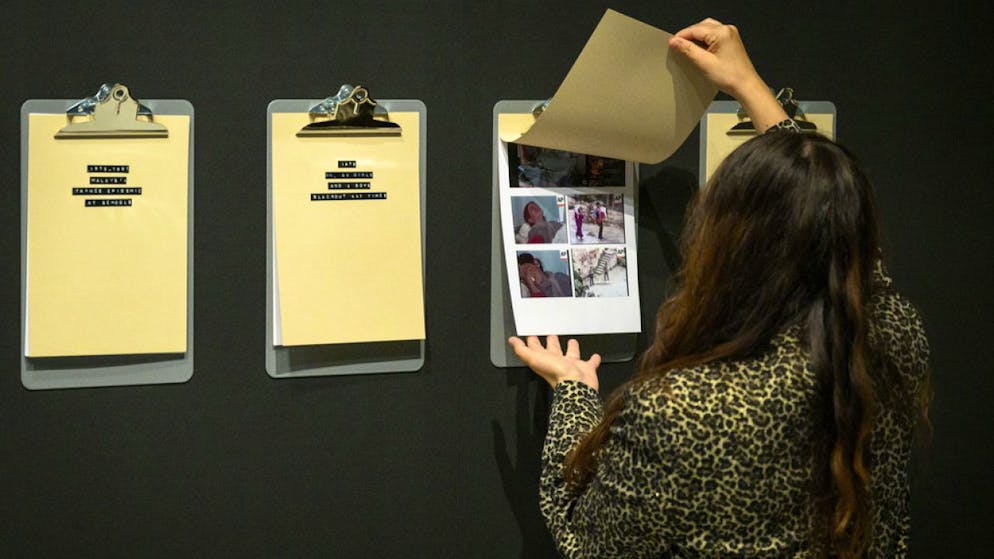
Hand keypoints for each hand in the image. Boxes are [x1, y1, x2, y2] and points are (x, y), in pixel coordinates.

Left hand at [508, 335, 600, 390]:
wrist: (577, 386)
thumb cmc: (556, 374)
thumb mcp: (534, 359)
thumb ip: (522, 350)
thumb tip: (512, 341)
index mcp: (545, 360)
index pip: (536, 348)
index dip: (532, 341)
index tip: (531, 333)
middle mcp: (558, 363)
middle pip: (553, 350)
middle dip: (552, 342)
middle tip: (551, 334)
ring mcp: (572, 366)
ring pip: (571, 354)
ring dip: (571, 348)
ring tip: (571, 340)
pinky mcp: (586, 369)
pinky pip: (590, 363)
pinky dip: (593, 359)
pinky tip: (595, 356)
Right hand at [668, 18, 786, 131]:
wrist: (746, 85)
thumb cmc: (731, 77)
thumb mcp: (704, 63)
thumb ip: (688, 50)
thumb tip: (675, 41)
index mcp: (722, 33)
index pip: (695, 29)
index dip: (681, 36)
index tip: (671, 43)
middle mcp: (727, 30)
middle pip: (701, 26)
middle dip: (688, 35)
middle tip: (677, 45)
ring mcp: (730, 35)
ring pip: (707, 29)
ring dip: (696, 36)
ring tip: (686, 47)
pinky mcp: (731, 41)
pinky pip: (714, 34)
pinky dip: (704, 40)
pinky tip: (699, 49)